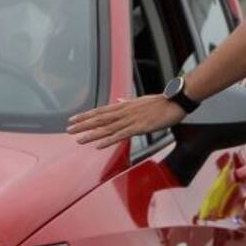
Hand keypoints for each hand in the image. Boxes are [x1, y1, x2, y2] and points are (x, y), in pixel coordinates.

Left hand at [67, 95, 184, 148]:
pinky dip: (108, 140)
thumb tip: (118, 100)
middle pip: (100, 119)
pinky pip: (121, 135)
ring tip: (78, 139)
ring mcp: (131, 119)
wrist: (176, 101)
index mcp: (124, 105)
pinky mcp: (140, 128)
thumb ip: (127, 102)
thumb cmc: (161, 101)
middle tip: (68, 129)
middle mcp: (125, 111)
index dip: (85, 115)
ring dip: (92, 134)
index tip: (73, 119)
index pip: (100, 110)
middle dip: (83, 125)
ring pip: (107, 128)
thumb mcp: (141, 100)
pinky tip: (98, 145)